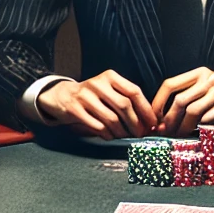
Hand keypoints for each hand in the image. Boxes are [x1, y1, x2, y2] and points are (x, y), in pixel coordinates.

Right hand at [36, 70, 155, 139]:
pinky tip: (109, 136)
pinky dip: (107, 134)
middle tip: (140, 134)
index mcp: (110, 77)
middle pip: (124, 105)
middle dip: (135, 123)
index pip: (134, 91)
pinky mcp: (74, 109)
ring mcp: (85, 96)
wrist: (61, 95)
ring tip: (124, 136)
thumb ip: (126, 100)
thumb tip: (149, 121)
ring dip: (121, 131)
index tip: (152, 123)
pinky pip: (97, 126)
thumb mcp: (108, 90)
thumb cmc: (92, 96)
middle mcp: (98, 83)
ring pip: (111, 118)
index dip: (146, 109)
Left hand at [149, 67, 213, 134]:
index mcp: (199, 74)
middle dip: (169, 120)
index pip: (170, 84)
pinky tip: (197, 133)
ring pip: (192, 110)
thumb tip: (164, 121)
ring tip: (179, 135)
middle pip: (179, 100)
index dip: (158, 102)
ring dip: (182, 127)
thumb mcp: (208, 95)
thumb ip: (189, 101)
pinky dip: (200, 128)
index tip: (154, 118)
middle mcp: (208, 78)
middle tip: (165, 132)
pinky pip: (208, 118)